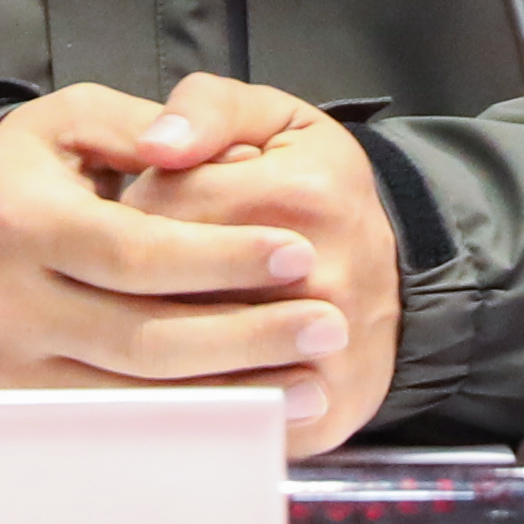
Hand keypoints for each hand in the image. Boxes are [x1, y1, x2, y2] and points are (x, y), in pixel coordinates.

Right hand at [0, 74, 397, 450]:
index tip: (296, 252)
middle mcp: (9, 306)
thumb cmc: (25, 178)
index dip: (221, 257)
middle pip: (144, 335)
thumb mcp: (66, 122)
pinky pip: (122, 431)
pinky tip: (255, 416)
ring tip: (313, 379)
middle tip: (329, 323)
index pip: (136, 251)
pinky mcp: (25, 416)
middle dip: (247, 334)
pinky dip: (194, 426)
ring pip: (139, 396)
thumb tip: (183, 142)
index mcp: (20, 222)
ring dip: (235, 393)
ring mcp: (13, 373)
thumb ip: (134, 125)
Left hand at [118, 78, 403, 452]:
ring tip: (156, 309)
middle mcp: (320, 278)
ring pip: (191, 357)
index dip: (133, 206)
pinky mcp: (318, 415)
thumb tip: (157, 143)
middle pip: (171, 285)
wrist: (391, 275)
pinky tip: (171, 374)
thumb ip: (207, 108)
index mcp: (302, 195)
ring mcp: (323, 356)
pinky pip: (227, 415)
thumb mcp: (272, 120)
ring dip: (153, 337)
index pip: (164, 207)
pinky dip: (189, 400)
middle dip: (135, 275)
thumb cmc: (315, 189)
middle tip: (139, 263)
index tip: (139, 206)